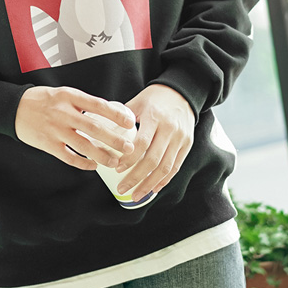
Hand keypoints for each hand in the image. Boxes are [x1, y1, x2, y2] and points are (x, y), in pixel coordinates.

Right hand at [15, 83, 138, 175]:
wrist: (14, 108)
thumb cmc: (42, 101)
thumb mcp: (62, 93)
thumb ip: (81, 103)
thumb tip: (106, 114)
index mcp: (69, 96)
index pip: (98, 105)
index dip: (116, 114)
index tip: (130, 121)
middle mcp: (63, 113)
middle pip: (94, 128)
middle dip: (113, 139)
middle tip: (129, 147)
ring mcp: (55, 130)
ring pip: (83, 145)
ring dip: (101, 155)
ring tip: (114, 162)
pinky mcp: (48, 145)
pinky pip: (69, 157)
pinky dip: (83, 163)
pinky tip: (93, 166)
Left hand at [109, 81, 193, 204]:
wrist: (183, 92)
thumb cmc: (155, 98)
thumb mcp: (137, 102)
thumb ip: (121, 118)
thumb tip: (100, 132)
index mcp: (154, 117)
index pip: (141, 143)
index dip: (129, 159)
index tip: (117, 169)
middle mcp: (169, 129)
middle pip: (153, 160)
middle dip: (136, 178)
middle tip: (123, 189)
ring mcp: (180, 138)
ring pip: (165, 167)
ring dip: (149, 184)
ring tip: (136, 195)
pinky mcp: (187, 144)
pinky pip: (175, 167)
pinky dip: (164, 180)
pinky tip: (153, 189)